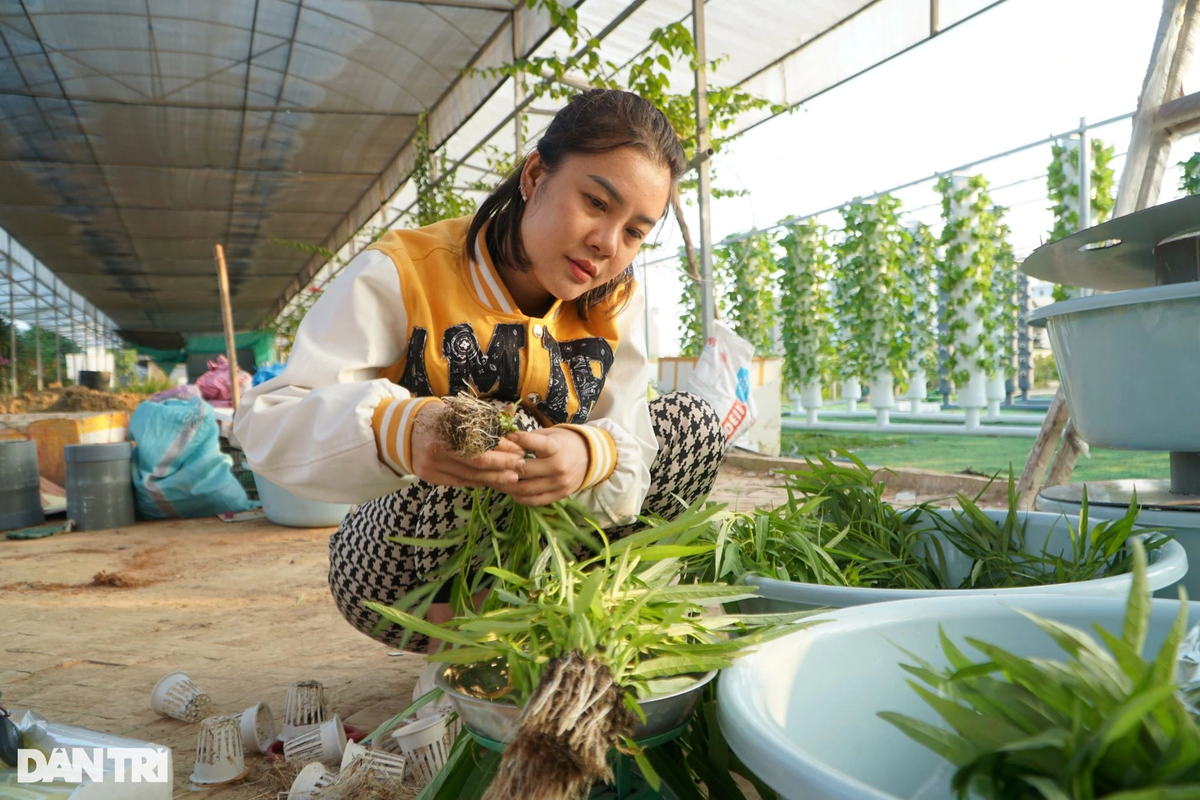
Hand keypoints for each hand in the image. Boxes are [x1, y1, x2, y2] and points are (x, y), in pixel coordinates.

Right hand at [409, 401, 526, 489]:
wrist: (402, 430)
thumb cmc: (436, 417)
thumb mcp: (456, 411)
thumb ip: (482, 418)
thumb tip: (511, 421)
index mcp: (444, 431)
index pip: (480, 446)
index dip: (502, 450)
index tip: (519, 450)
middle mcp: (436, 451)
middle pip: (477, 465)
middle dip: (502, 466)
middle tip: (521, 466)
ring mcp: (431, 467)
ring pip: (469, 478)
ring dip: (494, 478)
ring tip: (513, 477)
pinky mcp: (429, 477)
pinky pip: (460, 482)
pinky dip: (478, 482)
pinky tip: (492, 480)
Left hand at [504, 427, 588, 505]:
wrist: (589, 457)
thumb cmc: (564, 442)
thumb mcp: (550, 434)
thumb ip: (529, 438)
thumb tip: (505, 441)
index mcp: (557, 448)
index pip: (535, 444)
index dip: (518, 440)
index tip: (507, 438)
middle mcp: (559, 467)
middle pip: (524, 471)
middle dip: (505, 467)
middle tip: (492, 465)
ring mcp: (559, 483)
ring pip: (526, 489)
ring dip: (507, 486)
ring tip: (496, 480)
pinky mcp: (560, 495)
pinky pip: (534, 501)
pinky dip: (520, 497)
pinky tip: (511, 491)